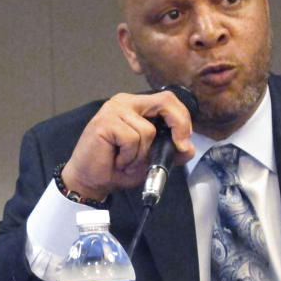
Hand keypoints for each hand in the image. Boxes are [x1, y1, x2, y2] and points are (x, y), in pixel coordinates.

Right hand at [60, 90, 195, 199]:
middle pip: (164, 102)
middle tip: (178, 145)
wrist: (91, 180)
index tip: (184, 140)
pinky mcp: (105, 122)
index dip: (182, 118)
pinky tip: (117, 160)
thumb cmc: (117, 168)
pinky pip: (132, 139)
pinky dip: (129, 156)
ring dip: (141, 154)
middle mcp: (125, 102)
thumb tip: (189, 148)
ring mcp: (113, 110)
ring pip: (148, 130)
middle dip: (177, 125)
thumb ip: (171, 151)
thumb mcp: (151, 159)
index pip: (167, 100)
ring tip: (127, 161)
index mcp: (137, 106)